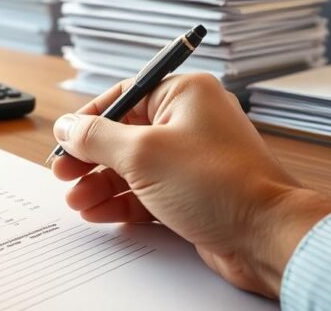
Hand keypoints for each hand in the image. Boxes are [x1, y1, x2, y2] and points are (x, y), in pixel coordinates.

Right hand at [51, 73, 330, 297]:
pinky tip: (99, 214)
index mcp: (183, 94)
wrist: (267, 236)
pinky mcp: (193, 193)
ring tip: (78, 202)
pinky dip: (121, 202)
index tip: (64, 141)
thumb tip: (67, 126)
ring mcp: (192, 159)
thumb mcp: (142, 154)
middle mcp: (189, 121)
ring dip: (101, 185)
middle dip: (90, 159)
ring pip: (132, 167)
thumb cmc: (218, 184)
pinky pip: (147, 192)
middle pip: (123, 134)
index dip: (88, 120)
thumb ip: (96, 137)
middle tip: (64, 176)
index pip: (123, 96)